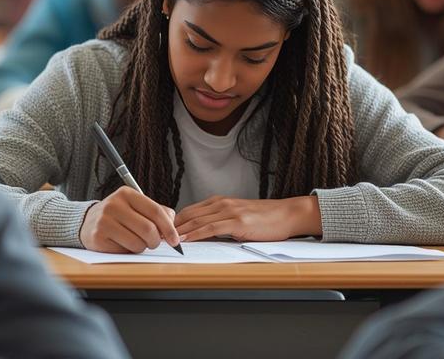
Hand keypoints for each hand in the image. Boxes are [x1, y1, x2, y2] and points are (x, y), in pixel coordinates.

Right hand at [79, 186, 180, 252]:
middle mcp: (114, 205)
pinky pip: (124, 251)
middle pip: (148, 229)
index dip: (169, 228)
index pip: (155, 211)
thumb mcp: (136, 207)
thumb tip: (172, 228)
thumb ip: (157, 213)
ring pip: (137, 243)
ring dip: (142, 247)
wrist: (88, 222)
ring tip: (135, 241)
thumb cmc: (119, 216)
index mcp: (127, 193)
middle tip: (153, 243)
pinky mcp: (98, 237)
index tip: (175, 240)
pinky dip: (128, 251)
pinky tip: (121, 244)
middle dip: (155, 241)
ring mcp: (104, 221)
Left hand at [174, 195, 321, 241]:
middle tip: (156, 237)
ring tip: (165, 241)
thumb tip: (203, 236)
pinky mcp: (237, 222)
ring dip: (179, 232)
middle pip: (188, 215)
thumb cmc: (265, 218)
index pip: (189, 211)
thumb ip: (221, 223)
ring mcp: (229, 211)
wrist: (287, 214)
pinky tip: (186, 240)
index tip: (161, 231)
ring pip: (196, 221)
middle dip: (170, 227)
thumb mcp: (238, 217)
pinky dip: (196, 234)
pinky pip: (211, 228)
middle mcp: (221, 203)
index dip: (173, 221)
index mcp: (219, 202)